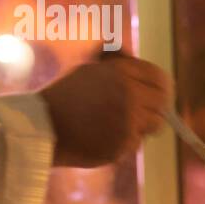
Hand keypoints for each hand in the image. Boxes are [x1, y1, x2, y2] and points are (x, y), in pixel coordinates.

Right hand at [39, 55, 169, 167]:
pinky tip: (103, 137)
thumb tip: (136, 59)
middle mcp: (128, 94)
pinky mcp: (122, 144)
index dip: (162, 87)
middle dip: (155, 110)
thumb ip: (117, 63)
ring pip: (152, 126)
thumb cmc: (65, 96)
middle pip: (162, 104)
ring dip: (141, 127)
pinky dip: (124, 142)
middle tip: (142, 114)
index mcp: (121, 72)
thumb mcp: (89, 69)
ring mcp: (127, 120)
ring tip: (118, 125)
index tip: (159, 95)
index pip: (159, 78)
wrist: (42, 125)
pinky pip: (135, 143)